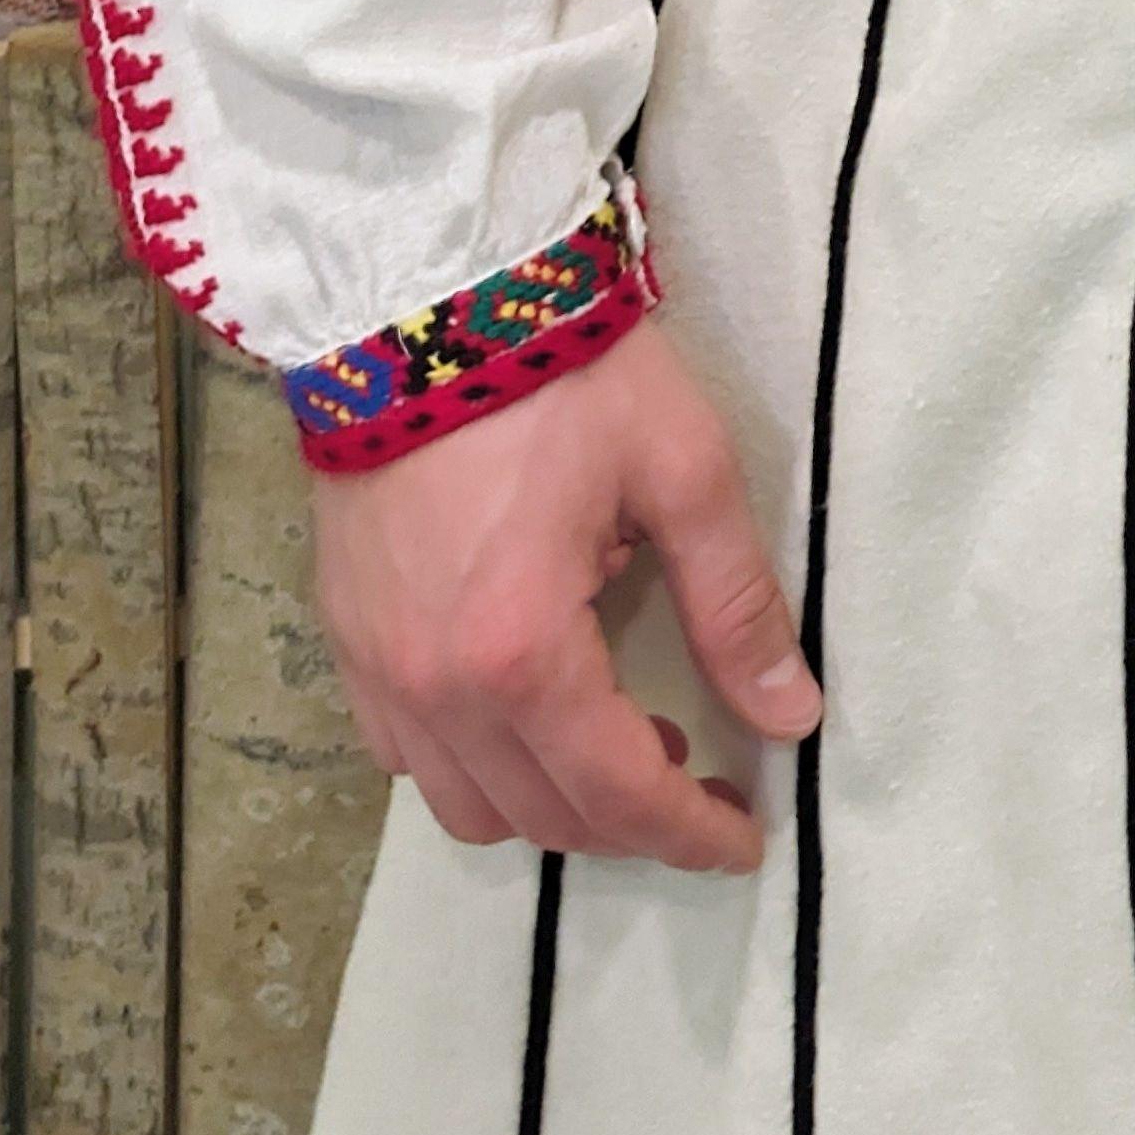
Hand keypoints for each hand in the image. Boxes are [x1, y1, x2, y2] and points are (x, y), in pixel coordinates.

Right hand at [305, 316, 821, 872]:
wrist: (423, 294)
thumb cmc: (566, 374)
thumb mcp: (684, 472)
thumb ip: (735, 605)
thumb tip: (790, 714)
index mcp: (520, 653)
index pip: (618, 793)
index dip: (690, 832)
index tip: (743, 841)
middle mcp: (433, 687)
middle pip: (542, 817)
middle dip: (631, 824)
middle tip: (701, 784)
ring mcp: (375, 668)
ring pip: (466, 804)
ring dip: (550, 803)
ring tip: (621, 744)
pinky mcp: (344, 636)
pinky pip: (405, 755)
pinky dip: (475, 765)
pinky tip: (529, 714)